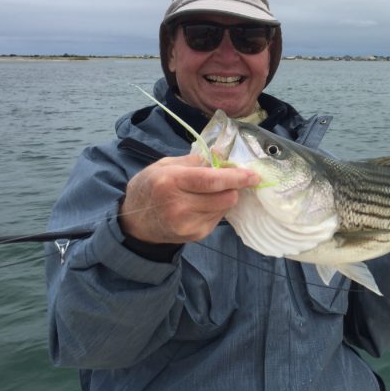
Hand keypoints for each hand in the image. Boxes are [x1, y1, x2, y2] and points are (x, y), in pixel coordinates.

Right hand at [119, 153, 259, 243]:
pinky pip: (218, 218)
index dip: (237, 177)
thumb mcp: (166, 165)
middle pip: (225, 197)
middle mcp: (179, 206)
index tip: (254, 175)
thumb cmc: (150, 187)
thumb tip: (222, 154)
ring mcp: (188, 224)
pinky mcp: (195, 235)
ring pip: (225, 207)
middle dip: (234, 186)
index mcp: (171, 182)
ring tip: (209, 192)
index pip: (212, 181)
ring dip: (225, 197)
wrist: (135, 223)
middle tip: (230, 179)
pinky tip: (202, 204)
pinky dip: (216, 208)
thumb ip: (196, 159)